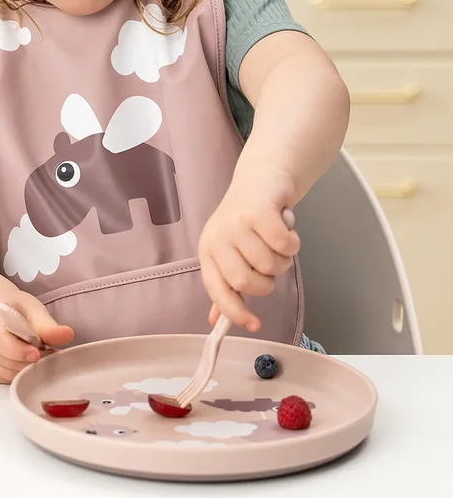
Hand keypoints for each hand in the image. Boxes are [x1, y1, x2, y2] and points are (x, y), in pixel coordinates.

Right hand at [0, 277, 73, 383]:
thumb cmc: (10, 306)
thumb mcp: (30, 306)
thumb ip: (46, 324)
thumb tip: (67, 335)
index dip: (18, 350)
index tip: (36, 354)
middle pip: (9, 360)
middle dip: (33, 358)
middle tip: (48, 349)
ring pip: (10, 374)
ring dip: (28, 366)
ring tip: (36, 350)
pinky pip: (6, 379)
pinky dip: (19, 372)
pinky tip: (22, 358)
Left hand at [198, 170, 299, 332]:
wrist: (261, 177)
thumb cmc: (247, 220)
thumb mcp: (231, 251)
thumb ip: (226, 284)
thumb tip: (215, 321)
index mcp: (208, 251)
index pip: (217, 291)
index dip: (235, 312)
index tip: (255, 325)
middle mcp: (217, 238)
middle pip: (246, 283)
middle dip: (267, 282)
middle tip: (271, 263)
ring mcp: (236, 223)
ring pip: (270, 265)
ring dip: (283, 259)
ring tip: (278, 241)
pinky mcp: (258, 211)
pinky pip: (285, 245)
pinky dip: (293, 242)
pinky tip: (286, 229)